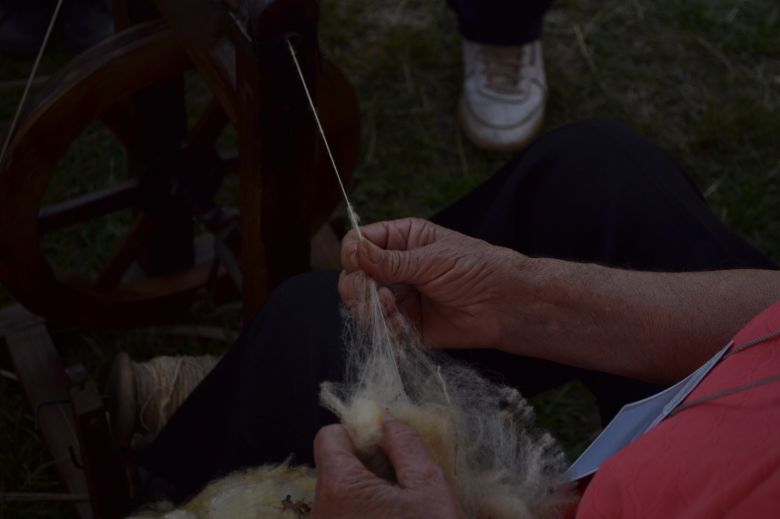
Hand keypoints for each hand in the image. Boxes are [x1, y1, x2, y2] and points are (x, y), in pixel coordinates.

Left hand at [311, 417, 465, 518]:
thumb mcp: (429, 486)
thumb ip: (404, 443)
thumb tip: (386, 418)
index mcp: (339, 488)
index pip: (329, 437)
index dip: (358, 433)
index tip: (387, 447)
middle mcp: (319, 512)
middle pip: (333, 468)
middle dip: (366, 466)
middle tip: (402, 484)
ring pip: (338, 497)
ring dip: (365, 495)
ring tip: (400, 513)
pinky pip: (341, 517)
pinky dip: (362, 515)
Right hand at [339, 217, 522, 348]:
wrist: (503, 306)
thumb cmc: (475, 269)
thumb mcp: (432, 259)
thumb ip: (390, 260)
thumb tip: (354, 251)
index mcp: (400, 240)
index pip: (358, 242)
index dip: (353, 254)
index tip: (358, 264)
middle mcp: (393, 268)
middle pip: (352, 276)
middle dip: (357, 286)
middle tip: (376, 292)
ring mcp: (397, 297)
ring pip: (359, 305)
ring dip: (368, 309)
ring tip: (390, 307)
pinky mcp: (404, 325)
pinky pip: (379, 329)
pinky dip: (383, 328)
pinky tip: (399, 323)